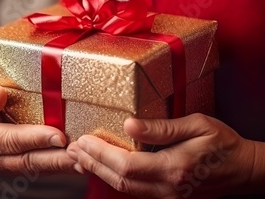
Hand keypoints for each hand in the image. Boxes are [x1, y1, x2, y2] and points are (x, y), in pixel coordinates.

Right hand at [0, 78, 75, 173]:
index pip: (12, 140)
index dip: (36, 138)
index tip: (59, 136)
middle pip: (29, 159)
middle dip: (57, 158)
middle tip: (81, 153)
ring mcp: (6, 163)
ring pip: (38, 165)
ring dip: (63, 164)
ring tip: (85, 158)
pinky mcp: (17, 163)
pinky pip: (40, 164)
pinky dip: (60, 162)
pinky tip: (78, 158)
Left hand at [67, 113, 259, 197]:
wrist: (244, 170)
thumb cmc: (223, 144)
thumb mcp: (197, 125)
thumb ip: (162, 128)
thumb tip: (129, 125)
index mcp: (174, 167)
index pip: (127, 165)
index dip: (101, 154)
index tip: (83, 139)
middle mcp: (168, 187)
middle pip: (119, 180)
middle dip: (92, 164)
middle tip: (72, 149)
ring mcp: (167, 196)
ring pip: (124, 189)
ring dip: (98, 173)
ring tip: (79, 158)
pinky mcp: (167, 197)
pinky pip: (134, 191)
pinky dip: (113, 179)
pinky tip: (101, 169)